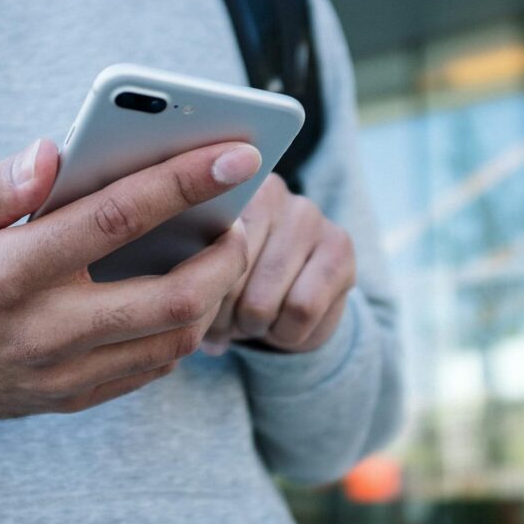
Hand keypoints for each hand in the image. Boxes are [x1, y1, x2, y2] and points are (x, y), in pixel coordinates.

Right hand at [0, 138, 260, 418]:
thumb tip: (56, 149)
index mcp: (8, 269)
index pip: (117, 217)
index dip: (186, 181)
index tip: (239, 154)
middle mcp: (43, 328)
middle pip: (170, 298)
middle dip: (226, 256)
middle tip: (239, 222)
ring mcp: (60, 373)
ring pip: (172, 342)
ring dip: (211, 297)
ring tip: (215, 258)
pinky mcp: (68, 399)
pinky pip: (148, 370)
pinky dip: (178, 332)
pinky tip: (177, 298)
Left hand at [201, 174, 355, 354]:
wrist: (291, 308)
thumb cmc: (233, 289)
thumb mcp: (199, 280)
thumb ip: (184, 278)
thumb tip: (183, 308)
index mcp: (219, 192)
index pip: (197, 252)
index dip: (196, 292)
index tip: (198, 308)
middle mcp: (269, 191)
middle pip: (228, 278)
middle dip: (222, 315)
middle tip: (227, 322)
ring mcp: (308, 215)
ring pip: (261, 300)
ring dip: (253, 327)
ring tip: (252, 324)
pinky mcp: (340, 247)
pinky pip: (301, 309)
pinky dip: (286, 333)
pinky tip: (283, 327)